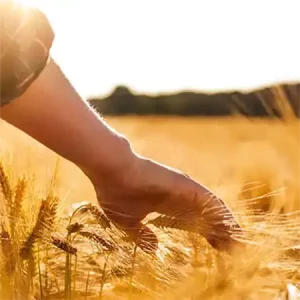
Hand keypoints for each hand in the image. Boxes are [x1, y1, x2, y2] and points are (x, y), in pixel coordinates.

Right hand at [89, 155, 241, 252]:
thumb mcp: (128, 222)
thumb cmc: (116, 193)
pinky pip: (210, 201)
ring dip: (225, 226)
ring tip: (240, 243)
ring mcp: (183, 190)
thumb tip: (154, 249)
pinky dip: (222, 215)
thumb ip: (142, 235)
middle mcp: (178, 198)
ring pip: (211, 210)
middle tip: (235, 252)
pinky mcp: (185, 185)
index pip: (192, 223)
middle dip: (220, 234)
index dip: (205, 236)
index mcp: (166, 206)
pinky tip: (233, 229)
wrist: (112, 171)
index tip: (217, 251)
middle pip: (205, 217)